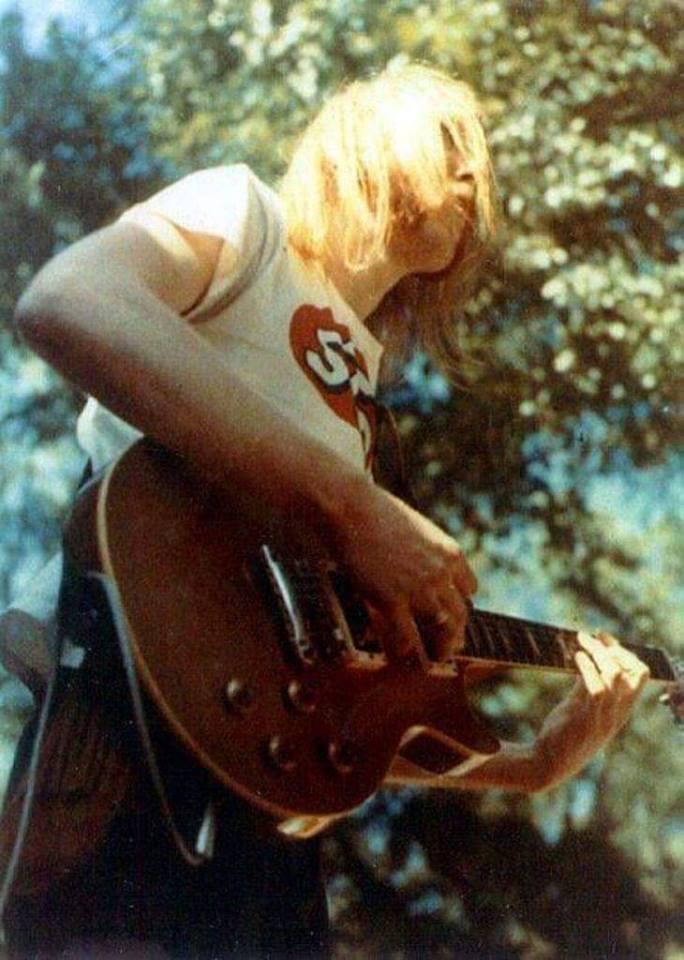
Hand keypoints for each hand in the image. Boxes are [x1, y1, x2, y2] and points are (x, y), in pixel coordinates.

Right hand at [330, 483, 476, 662]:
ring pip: (442, 630)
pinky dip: (406, 651)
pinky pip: (406, 637)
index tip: (452, 613)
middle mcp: (441, 573)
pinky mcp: (391, 600)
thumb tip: (416, 564)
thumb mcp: (413, 528)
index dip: (460, 604)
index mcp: (449, 552)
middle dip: (455, 634)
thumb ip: (423, 551)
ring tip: (433, 659)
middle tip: (449, 647)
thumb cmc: (373, 511)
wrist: (349, 507)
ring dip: (439, 648)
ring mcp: (418, 589)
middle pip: (459, 615)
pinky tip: (401, 656)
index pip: (468, 589)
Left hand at [534, 630, 649, 787]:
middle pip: (636, 672)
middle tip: (593, 636)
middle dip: (616, 648)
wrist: (547, 763)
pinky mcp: (588, 718)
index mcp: (620, 709)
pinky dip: (588, 667)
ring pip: (616, 674)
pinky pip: (597, 688)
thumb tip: (586, 658)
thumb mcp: (580, 705)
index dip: (624, 652)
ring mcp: (605, 716)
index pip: (639, 675)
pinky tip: (577, 656)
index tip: (603, 637)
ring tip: (581, 640)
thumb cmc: (563, 734)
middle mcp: (618, 712)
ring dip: (599, 652)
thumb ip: (586, 685)